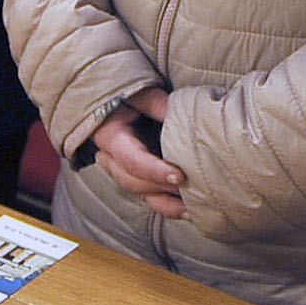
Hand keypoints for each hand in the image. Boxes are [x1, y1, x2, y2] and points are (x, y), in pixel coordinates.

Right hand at [92, 90, 184, 219]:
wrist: (111, 106)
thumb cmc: (126, 98)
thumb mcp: (139, 94)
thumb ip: (158, 104)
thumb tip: (185, 112)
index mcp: (112, 138)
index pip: (132, 160)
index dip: (155, 171)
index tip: (180, 176)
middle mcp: (113, 160)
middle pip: (135, 182)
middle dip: (163, 189)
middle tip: (191, 190)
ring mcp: (124, 171)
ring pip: (142, 194)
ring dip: (167, 204)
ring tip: (194, 209)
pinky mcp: (137, 177)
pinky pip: (149, 196)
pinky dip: (168, 205)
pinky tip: (190, 210)